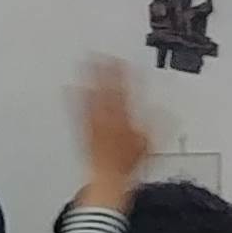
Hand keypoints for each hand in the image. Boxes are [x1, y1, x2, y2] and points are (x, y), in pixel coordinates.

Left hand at [73, 58, 152, 190]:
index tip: (125, 61)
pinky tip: (67, 86)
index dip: (127, 75)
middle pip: (108, 89)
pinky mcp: (82, 129)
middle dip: (106, 71)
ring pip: (92, 95)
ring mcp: (94, 122)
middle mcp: (109, 118)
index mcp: (126, 119)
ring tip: (85, 61)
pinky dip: (72, 97)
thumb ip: (156, 124)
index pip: (128, 92)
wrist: (107, 178)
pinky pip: (76, 110)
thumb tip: (164, 111)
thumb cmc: (127, 164)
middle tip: (103, 54)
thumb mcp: (148, 144)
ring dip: (89, 78)